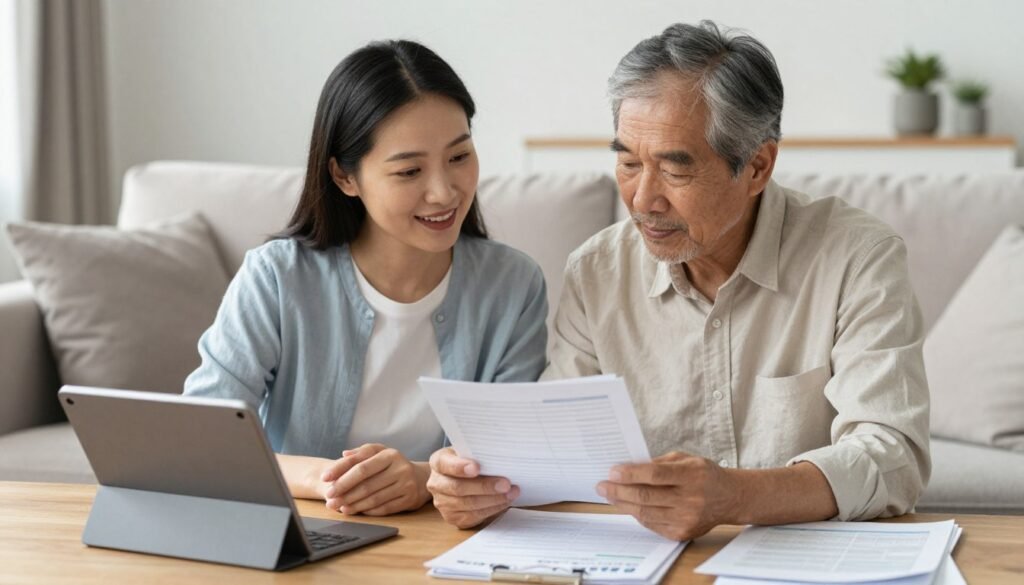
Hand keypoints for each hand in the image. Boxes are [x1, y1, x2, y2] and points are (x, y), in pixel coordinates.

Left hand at [319, 443, 429, 515]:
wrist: (421, 478)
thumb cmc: (393, 464)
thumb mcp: (380, 453)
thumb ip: (361, 452)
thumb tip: (344, 454)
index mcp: (390, 454)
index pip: (361, 464)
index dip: (341, 471)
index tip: (325, 478)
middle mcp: (400, 468)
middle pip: (366, 483)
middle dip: (344, 491)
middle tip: (329, 498)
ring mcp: (406, 485)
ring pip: (374, 497)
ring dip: (353, 504)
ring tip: (339, 507)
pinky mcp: (409, 499)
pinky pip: (384, 508)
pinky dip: (368, 511)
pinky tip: (355, 511)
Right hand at [427, 447, 518, 528]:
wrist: (453, 480)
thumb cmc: (465, 462)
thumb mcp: (467, 452)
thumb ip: (477, 454)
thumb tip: (500, 457)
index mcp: (438, 462)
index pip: (444, 464)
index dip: (460, 467)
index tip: (477, 468)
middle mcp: (436, 484)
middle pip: (458, 488)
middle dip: (484, 487)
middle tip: (505, 484)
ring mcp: (442, 503)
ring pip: (468, 504)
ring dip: (493, 500)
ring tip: (511, 493)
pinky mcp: (453, 518)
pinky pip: (473, 516)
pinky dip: (492, 509)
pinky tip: (504, 502)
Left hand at [596, 451, 737, 540]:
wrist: (729, 498)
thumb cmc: (704, 474)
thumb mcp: (685, 459)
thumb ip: (659, 463)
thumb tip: (628, 468)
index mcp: (692, 475)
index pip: (655, 475)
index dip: (631, 474)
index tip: (612, 471)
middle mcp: (690, 499)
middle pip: (647, 496)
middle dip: (619, 490)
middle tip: (602, 485)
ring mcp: (686, 519)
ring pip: (646, 513)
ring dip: (623, 503)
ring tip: (609, 495)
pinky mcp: (682, 533)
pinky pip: (652, 524)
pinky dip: (637, 514)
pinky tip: (627, 505)